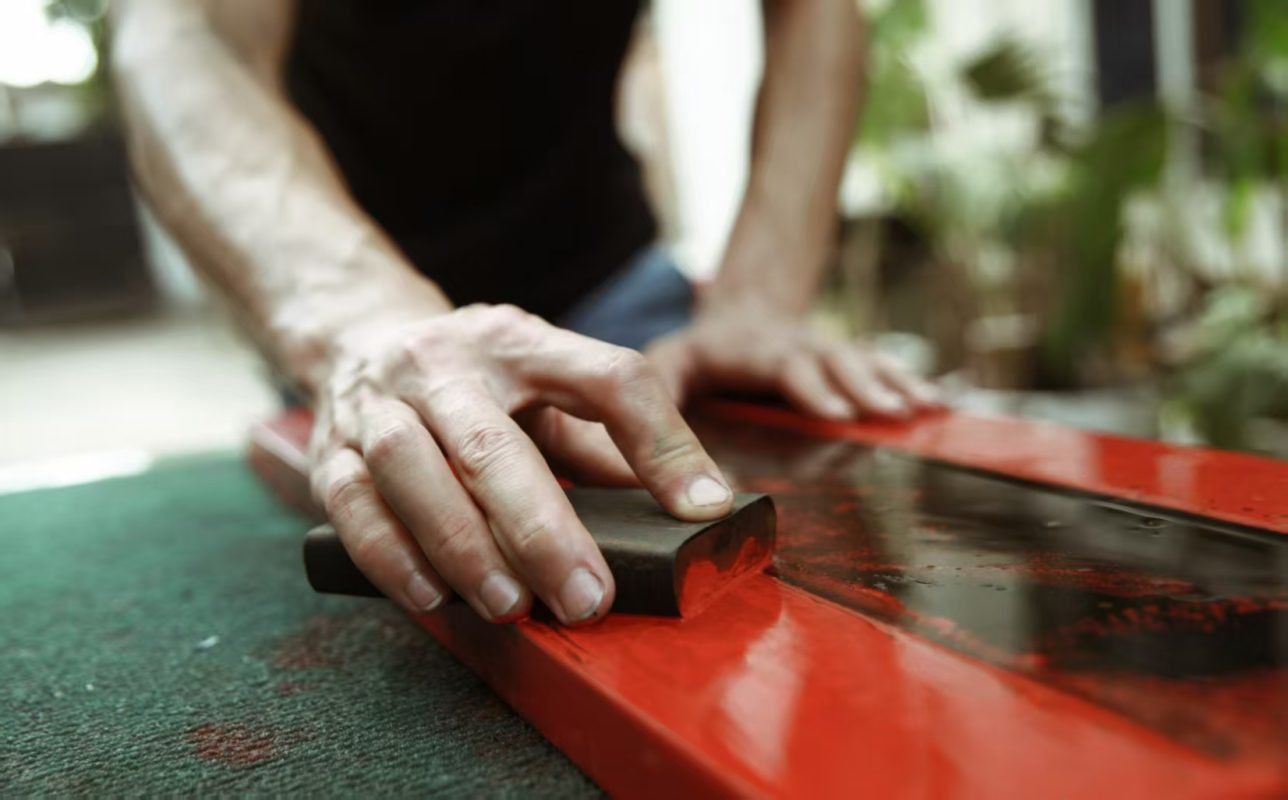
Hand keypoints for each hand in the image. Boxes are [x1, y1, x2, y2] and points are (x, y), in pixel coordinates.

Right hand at [308, 303, 734, 625]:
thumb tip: (693, 507)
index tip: (702, 509)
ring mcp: (379, 402)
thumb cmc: (477, 379)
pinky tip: (434, 598)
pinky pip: (350, 503)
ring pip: (408, 467)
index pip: (606, 378)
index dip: (662, 443)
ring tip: (511, 606)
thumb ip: (607, 440)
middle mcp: (445, 363)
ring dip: (462, 545)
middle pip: (491, 439)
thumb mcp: (547, 382)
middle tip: (587, 598)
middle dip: (541, 529)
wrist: (358, 336)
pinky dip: (390, 556)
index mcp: (520, 342)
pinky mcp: (329, 447)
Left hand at [645, 305, 939, 418]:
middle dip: (865, 386)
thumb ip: (658, 399)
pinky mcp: (849, 364)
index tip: (836, 412)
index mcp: (751, 350)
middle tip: (892, 413)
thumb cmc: (698, 355)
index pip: (782, 365)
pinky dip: (914, 384)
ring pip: (865, 361)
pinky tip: (942, 406)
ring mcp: (829, 352)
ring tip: (925, 408)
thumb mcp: (665, 366)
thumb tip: (649, 453)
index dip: (810, 386)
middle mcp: (797, 346)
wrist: (742, 315)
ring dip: (897, 383)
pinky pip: (885, 368)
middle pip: (835, 360)